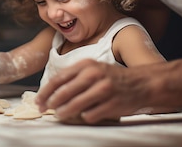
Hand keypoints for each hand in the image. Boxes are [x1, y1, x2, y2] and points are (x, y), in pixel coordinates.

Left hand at [35, 59, 152, 123]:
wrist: (142, 83)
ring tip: (60, 115)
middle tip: (45, 109)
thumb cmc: (115, 77)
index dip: (46, 91)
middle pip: (64, 92)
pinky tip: (85, 115)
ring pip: (75, 105)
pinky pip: (90, 115)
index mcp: (87, 65)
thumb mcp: (95, 69)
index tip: (39, 100)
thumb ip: (76, 76)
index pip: (59, 78)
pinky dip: (85, 117)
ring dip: (64, 112)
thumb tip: (53, 92)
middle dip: (51, 103)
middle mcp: (94, 75)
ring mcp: (103, 90)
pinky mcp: (111, 104)